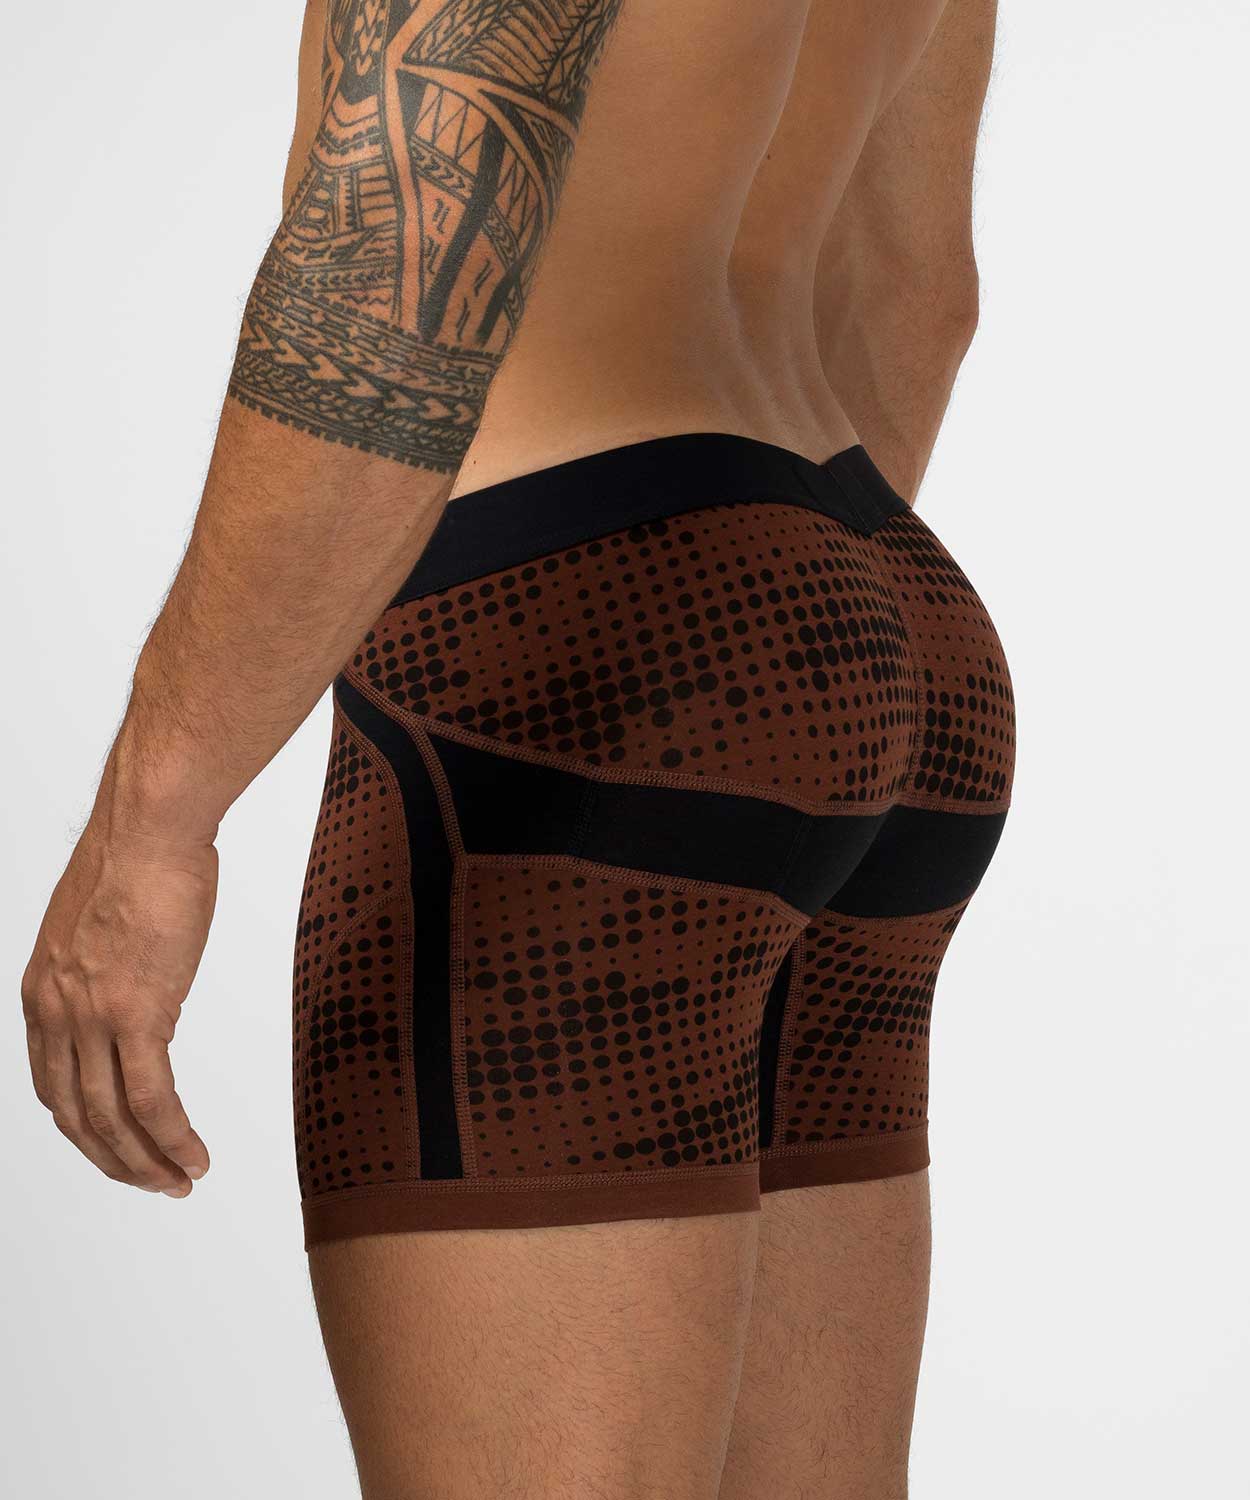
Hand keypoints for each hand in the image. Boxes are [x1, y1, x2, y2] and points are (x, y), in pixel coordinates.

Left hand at [23, 818, 216, 1196]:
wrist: (150, 828)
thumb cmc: (139, 859)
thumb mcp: (101, 926)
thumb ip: (106, 973)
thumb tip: (142, 998)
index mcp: (42, 993)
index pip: (54, 1086)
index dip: (86, 1129)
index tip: (119, 1147)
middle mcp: (56, 1013)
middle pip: (77, 1115)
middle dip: (116, 1161)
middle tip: (154, 1183)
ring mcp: (92, 1017)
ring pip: (112, 1117)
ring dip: (148, 1160)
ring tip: (181, 1180)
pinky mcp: (136, 1013)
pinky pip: (151, 1097)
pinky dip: (173, 1136)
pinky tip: (194, 1154)